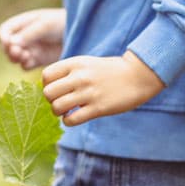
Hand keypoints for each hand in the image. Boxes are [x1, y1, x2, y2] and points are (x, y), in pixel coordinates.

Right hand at [0, 8, 65, 70]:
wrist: (81, 34)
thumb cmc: (62, 23)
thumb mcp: (45, 24)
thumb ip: (29, 34)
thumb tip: (11, 43)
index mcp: (23, 23)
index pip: (5, 31)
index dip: (4, 37)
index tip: (9, 42)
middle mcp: (23, 37)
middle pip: (7, 46)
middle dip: (10, 50)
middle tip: (19, 51)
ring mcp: (30, 49)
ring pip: (15, 58)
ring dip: (16, 58)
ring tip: (25, 56)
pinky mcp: (38, 60)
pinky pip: (25, 65)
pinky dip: (25, 65)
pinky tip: (31, 61)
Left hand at [42, 53, 163, 125]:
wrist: (138, 76)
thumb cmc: (110, 71)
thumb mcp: (87, 63)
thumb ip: (68, 72)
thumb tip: (48, 87)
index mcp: (76, 63)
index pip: (46, 75)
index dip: (47, 85)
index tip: (57, 89)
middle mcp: (80, 77)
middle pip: (48, 93)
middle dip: (51, 100)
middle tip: (61, 101)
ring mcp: (89, 93)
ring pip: (56, 107)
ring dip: (59, 112)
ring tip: (67, 110)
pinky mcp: (98, 108)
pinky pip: (71, 120)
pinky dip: (69, 121)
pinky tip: (76, 117)